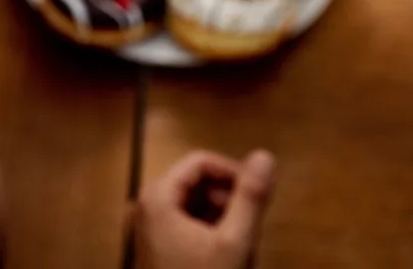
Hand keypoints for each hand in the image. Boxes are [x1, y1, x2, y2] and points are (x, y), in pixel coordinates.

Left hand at [134, 150, 274, 268]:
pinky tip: (227, 257)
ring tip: (241, 245)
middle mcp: (147, 207)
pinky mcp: (157, 248)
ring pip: (194, 206)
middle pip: (196, 183)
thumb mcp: (234, 241)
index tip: (259, 195)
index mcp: (158, 197)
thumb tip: (265, 156)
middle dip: (228, 200)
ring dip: (222, 218)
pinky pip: (187, 226)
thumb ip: (251, 197)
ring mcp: (149, 228)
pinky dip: (210, 234)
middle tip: (251, 226)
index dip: (234, 173)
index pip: (201, 162)